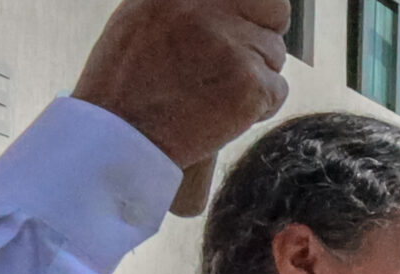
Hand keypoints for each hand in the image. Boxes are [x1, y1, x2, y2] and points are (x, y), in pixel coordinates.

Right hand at [73, 0, 289, 171]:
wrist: (120, 135)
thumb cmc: (128, 82)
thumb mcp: (145, 18)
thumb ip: (190, 5)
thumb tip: (231, 3)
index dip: (257, 8)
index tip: (252, 23)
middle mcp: (208, 8)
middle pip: (274, 11)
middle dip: (265, 36)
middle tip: (242, 63)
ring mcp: (232, 45)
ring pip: (274, 56)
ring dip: (256, 77)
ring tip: (212, 93)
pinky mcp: (250, 82)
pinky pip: (278, 90)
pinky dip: (259, 106)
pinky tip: (222, 113)